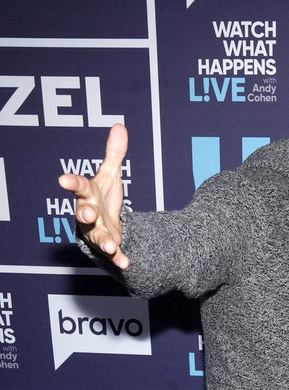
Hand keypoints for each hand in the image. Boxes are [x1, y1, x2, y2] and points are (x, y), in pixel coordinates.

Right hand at [58, 123, 128, 268]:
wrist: (106, 224)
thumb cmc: (103, 197)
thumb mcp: (110, 175)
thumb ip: (114, 154)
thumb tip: (120, 127)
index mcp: (88, 194)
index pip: (79, 186)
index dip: (71, 182)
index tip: (63, 180)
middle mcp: (89, 213)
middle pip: (83, 213)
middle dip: (85, 213)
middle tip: (88, 213)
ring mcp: (96, 231)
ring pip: (96, 236)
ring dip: (103, 241)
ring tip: (110, 246)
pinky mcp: (108, 246)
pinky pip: (112, 254)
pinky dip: (118, 258)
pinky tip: (125, 262)